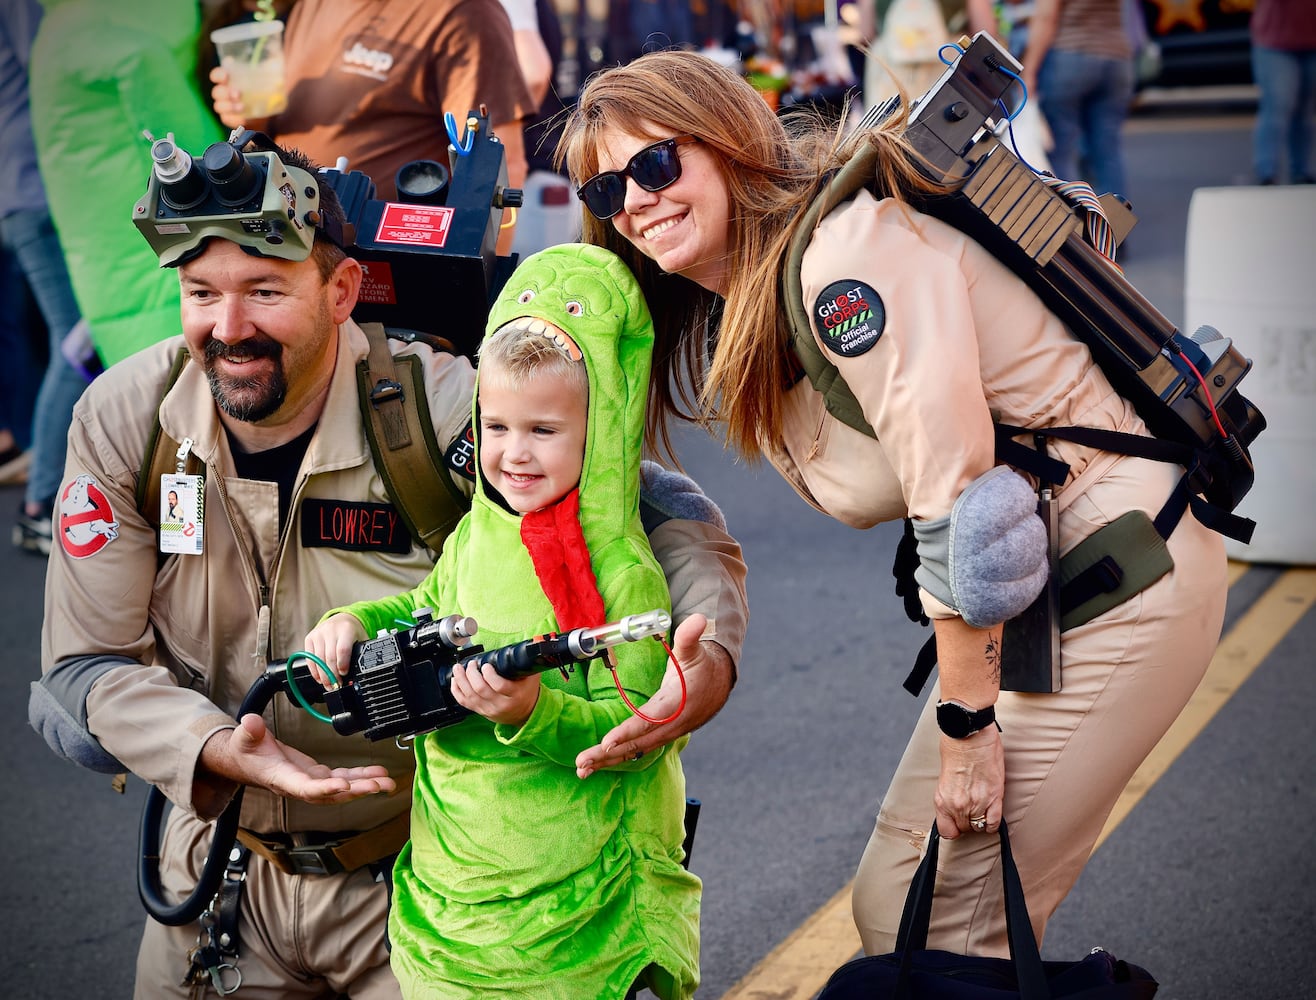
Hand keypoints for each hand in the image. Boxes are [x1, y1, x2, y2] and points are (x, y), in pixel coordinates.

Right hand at [204, 714, 395, 804]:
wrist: (246, 760)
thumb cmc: (245, 750)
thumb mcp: (244, 738)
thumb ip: (249, 731)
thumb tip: (251, 722)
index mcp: (282, 778)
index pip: (305, 787)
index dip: (324, 789)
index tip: (343, 785)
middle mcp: (299, 785)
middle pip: (330, 794)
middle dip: (356, 791)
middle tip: (379, 785)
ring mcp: (310, 781)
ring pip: (341, 789)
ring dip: (365, 786)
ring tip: (388, 783)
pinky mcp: (317, 775)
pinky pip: (342, 778)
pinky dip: (361, 777)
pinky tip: (378, 774)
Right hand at [301, 614, 366, 687]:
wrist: (342, 619)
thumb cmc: (353, 633)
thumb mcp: (360, 640)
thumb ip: (359, 654)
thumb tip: (356, 674)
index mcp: (346, 629)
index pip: (342, 650)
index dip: (342, 665)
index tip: (344, 674)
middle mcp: (331, 630)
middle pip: (329, 657)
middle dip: (332, 674)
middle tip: (337, 685)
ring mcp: (318, 633)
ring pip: (318, 660)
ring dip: (323, 676)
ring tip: (329, 685)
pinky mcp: (309, 638)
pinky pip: (310, 658)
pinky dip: (314, 671)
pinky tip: (320, 678)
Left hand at [450, 659, 540, 726]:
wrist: (524, 713)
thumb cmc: (526, 692)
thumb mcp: (531, 677)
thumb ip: (526, 664)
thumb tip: (522, 648)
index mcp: (515, 695)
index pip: (499, 686)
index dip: (490, 675)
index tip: (486, 665)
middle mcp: (501, 704)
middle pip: (481, 690)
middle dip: (472, 674)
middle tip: (471, 664)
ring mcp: (489, 709)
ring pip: (470, 696)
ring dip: (461, 680)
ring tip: (458, 668)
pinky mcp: (480, 711)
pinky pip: (464, 702)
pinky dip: (456, 691)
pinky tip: (455, 680)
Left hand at [575, 614, 731, 777]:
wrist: (720, 683)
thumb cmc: (703, 664)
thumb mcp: (694, 650)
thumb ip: (690, 637)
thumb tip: (698, 620)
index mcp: (676, 704)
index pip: (648, 721)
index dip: (627, 732)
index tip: (607, 742)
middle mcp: (671, 724)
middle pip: (636, 743)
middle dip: (607, 754)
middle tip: (581, 763)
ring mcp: (667, 732)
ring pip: (635, 751)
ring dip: (608, 761)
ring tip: (582, 770)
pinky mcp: (663, 735)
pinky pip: (639, 750)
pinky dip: (619, 757)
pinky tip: (600, 764)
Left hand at [934, 726, 1004, 838]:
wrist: (968, 734)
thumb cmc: (956, 748)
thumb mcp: (945, 776)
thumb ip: (950, 793)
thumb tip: (955, 801)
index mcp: (942, 799)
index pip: (946, 831)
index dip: (953, 828)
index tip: (957, 823)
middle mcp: (957, 805)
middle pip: (964, 829)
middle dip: (968, 822)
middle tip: (971, 811)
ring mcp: (976, 803)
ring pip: (979, 827)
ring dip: (981, 821)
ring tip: (981, 809)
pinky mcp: (994, 797)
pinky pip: (994, 822)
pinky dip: (993, 821)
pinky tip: (991, 813)